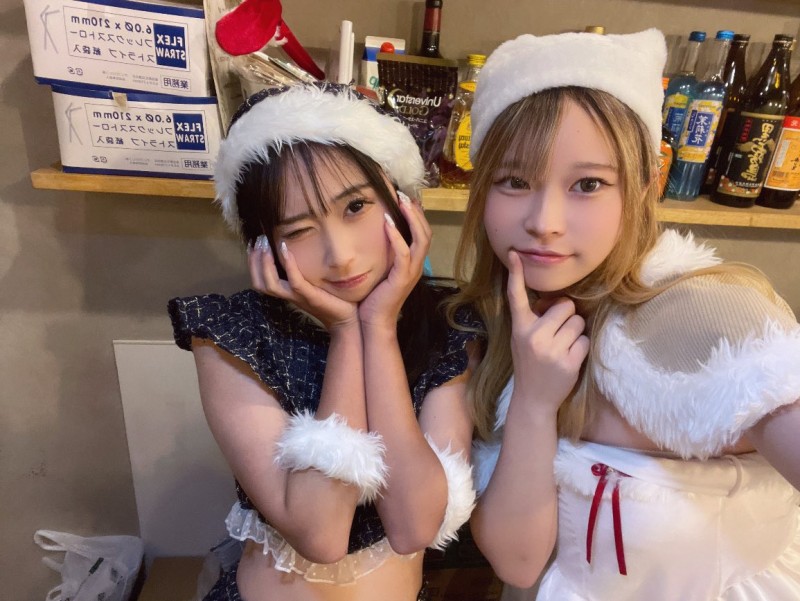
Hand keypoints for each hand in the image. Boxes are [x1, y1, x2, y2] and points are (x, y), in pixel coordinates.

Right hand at [249, 236, 358, 331]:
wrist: (345, 320)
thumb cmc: (331, 299)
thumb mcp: (312, 283)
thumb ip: (303, 271)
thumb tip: (299, 249)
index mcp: (286, 293)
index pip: (260, 281)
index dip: (252, 264)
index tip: (252, 244)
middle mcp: (288, 296)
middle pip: (260, 283)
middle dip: (254, 261)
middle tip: (257, 240)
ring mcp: (297, 297)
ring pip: (270, 284)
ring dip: (264, 262)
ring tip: (265, 244)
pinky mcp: (310, 296)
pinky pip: (294, 281)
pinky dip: (288, 264)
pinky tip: (286, 249)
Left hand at [358, 195, 431, 328]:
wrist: (373, 323)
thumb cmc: (373, 298)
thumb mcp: (379, 270)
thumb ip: (381, 253)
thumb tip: (372, 234)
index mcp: (412, 263)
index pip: (422, 234)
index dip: (417, 215)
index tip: (404, 198)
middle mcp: (416, 266)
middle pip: (426, 232)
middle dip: (416, 211)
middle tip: (403, 194)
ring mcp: (411, 272)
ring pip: (421, 239)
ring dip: (412, 218)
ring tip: (400, 201)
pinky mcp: (402, 278)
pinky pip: (403, 253)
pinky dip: (397, 236)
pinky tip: (387, 222)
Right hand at [506, 250, 589, 415]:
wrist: (533, 399)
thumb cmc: (530, 364)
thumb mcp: (522, 340)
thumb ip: (535, 320)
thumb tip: (561, 302)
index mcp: (519, 328)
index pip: (516, 297)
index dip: (516, 274)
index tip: (515, 255)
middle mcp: (533, 336)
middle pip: (565, 306)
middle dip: (567, 317)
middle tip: (558, 334)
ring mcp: (551, 349)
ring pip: (578, 322)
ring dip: (575, 333)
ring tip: (563, 348)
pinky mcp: (568, 362)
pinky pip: (584, 341)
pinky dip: (581, 348)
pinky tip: (569, 359)